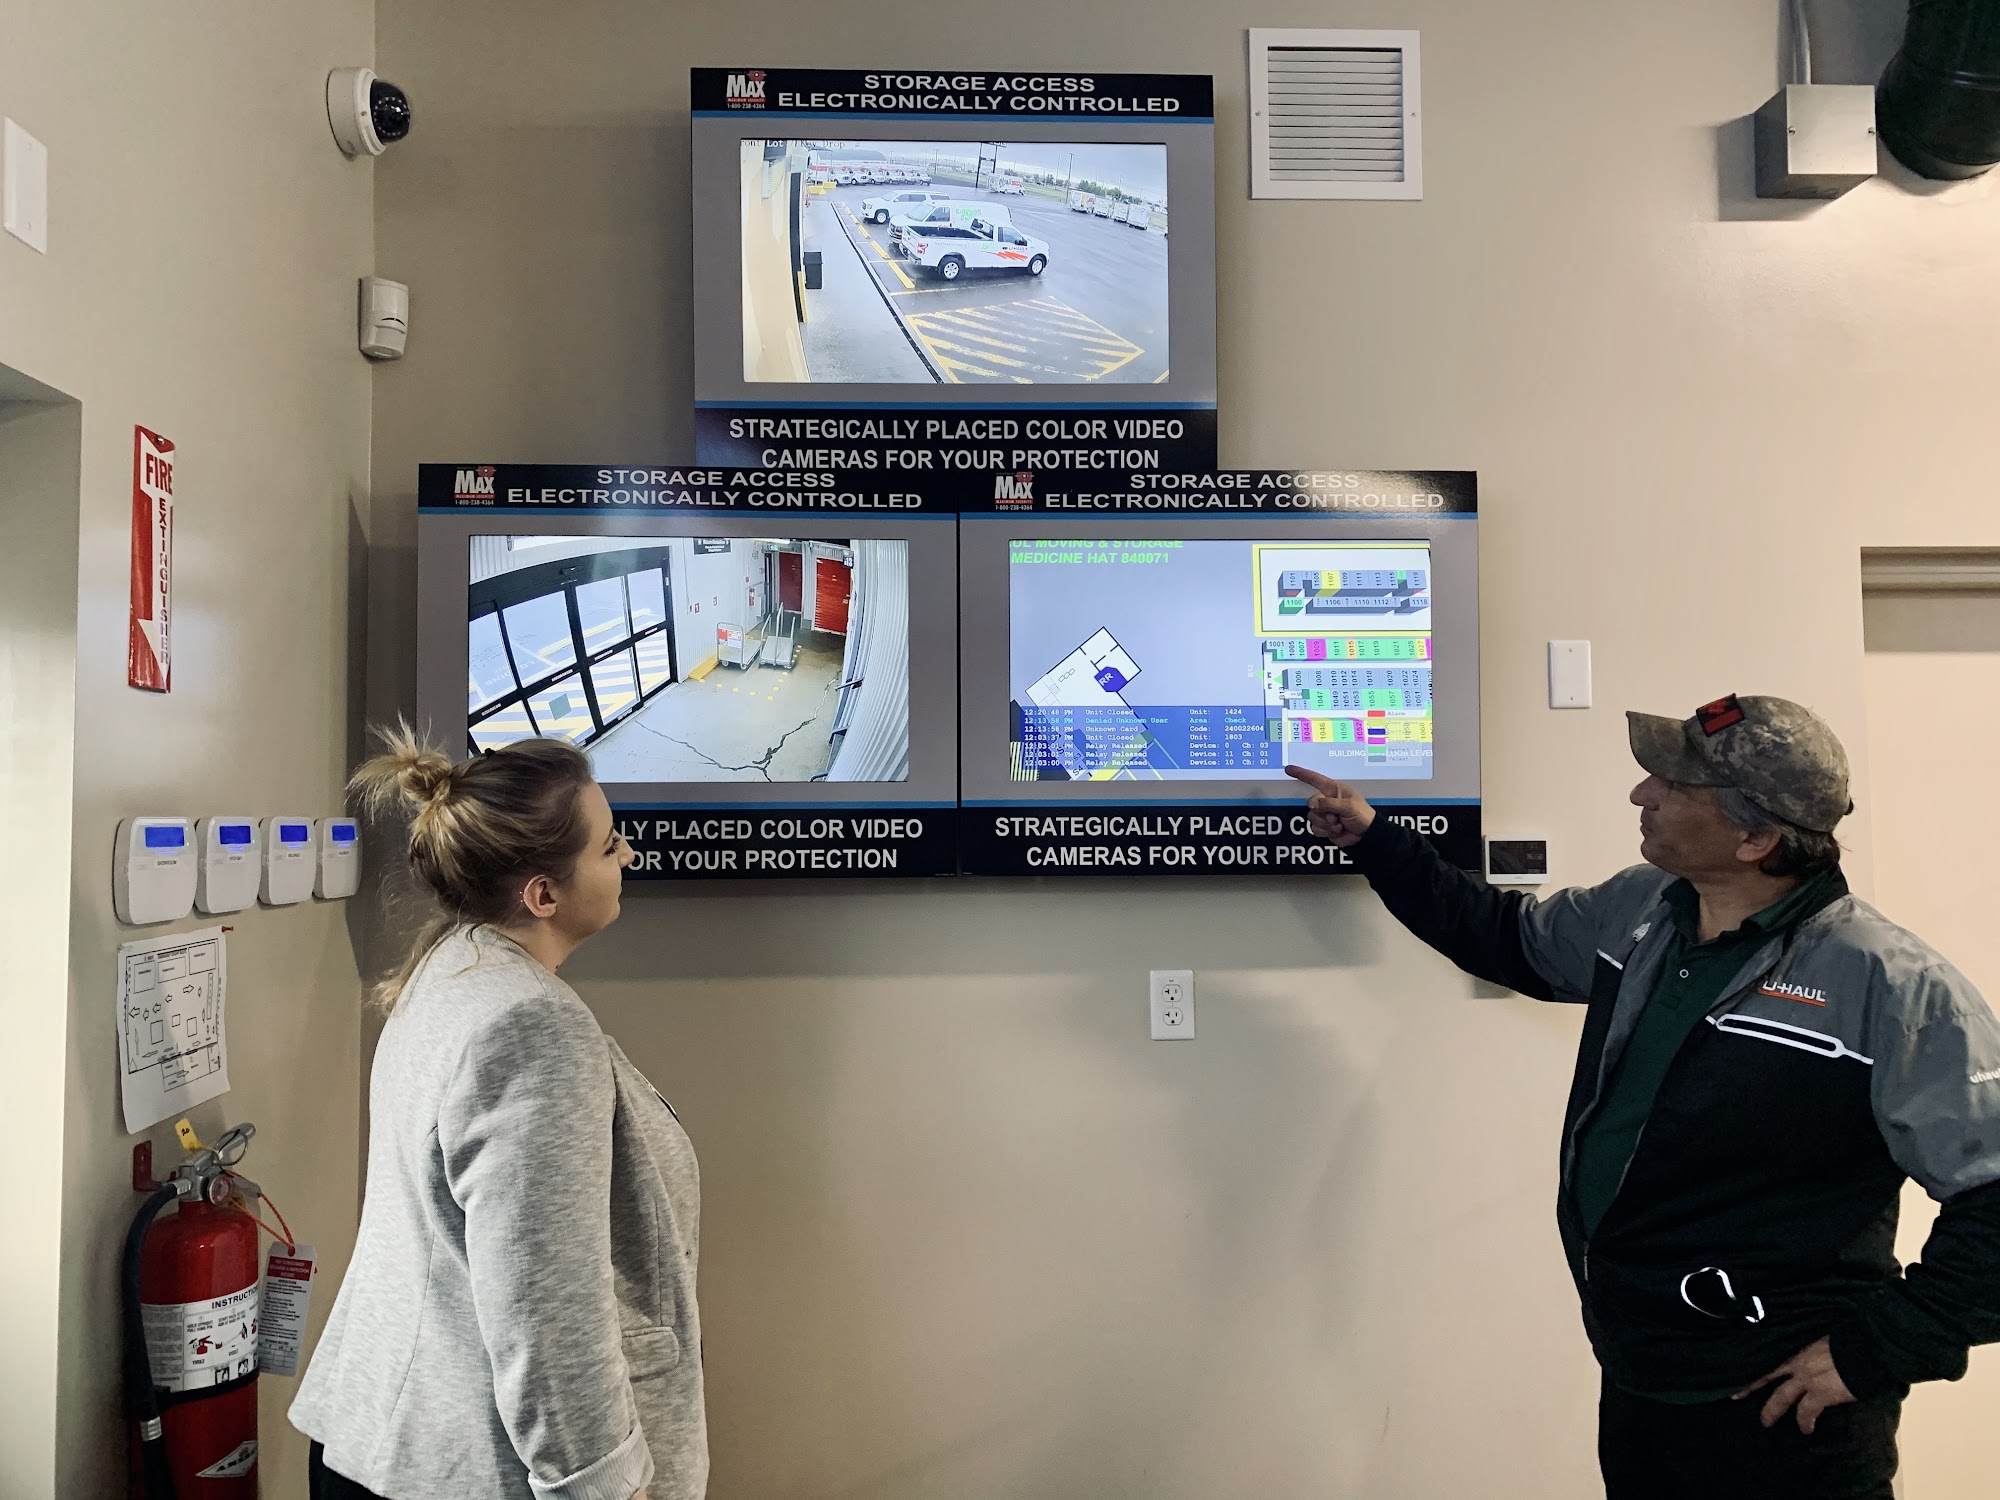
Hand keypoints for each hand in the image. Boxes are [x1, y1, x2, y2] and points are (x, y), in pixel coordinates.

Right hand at [1284, 766, 1375, 846]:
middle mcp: (1326, 800)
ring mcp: (1324, 814)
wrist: (1366, 835)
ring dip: (1326, 824)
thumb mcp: (1348, 806)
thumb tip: (1313, 805)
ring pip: (1312, 817)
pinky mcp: (1323, 826)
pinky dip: (1325, 832)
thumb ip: (1330, 804)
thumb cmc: (1361, 815)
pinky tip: (1336, 831)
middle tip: (1336, 818)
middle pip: (1311, 802)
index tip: (1288, 769)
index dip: (1301, 773)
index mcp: (1333, 789)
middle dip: (1323, 813)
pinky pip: (1314, 828)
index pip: (1314, 779)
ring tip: (1338, 825)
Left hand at [1734, 1336, 1855, 1433]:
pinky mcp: (1820, 1394)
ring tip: (1766, 1422)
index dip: (1752, 1361)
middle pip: (1765, 1374)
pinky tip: (1806, 1429)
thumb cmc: (1847, 1338)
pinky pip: (1806, 1412)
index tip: (1734, 1366)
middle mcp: (1795, 1362)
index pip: (1767, 1353)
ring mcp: (1806, 1379)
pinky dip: (1805, 1422)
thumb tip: (1809, 1349)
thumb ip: (1809, 1344)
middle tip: (1735, 1396)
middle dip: (1749, 1386)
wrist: (1865, 1349)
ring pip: (1781, 1397)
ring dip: (1772, 1411)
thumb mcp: (1821, 1336)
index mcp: (1795, 1346)